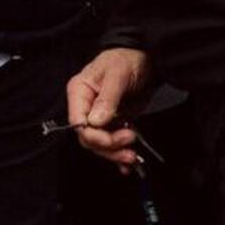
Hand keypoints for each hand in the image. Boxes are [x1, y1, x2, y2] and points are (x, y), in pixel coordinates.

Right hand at [66, 47, 153, 170]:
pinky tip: (127, 165)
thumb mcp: (117, 74)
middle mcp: (86, 107)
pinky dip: (119, 155)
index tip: (113, 138)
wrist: (146, 58)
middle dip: (108, 145)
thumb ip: (107, 98)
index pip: (78, 122)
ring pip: (100, 144)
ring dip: (114, 154)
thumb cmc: (127, 58)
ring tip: (132, 158)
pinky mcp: (114, 123)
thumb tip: (96, 121)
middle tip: (129, 143)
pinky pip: (112, 143)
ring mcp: (100, 117)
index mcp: (79, 92)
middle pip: (89, 137)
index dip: (94, 135)